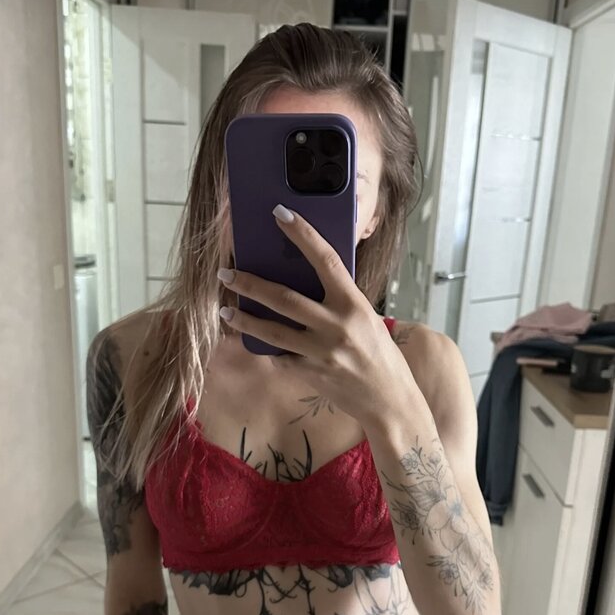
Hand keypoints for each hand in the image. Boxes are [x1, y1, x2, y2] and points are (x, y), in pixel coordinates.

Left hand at [217, 204, 414, 429]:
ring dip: (244, 319)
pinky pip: (280, 357)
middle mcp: (337, 326)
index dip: (302, 234)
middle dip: (250, 283)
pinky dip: (268, 349)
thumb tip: (306, 280)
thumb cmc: (379, 355)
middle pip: (284, 298)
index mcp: (354, 305)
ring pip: (272, 331)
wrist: (389, 400)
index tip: (280, 214)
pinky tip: (257, 342)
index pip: (325, 260)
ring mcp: (321, 352)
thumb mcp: (366, 319)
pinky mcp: (311, 374)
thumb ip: (339, 301)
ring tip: (225, 309)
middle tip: (226, 272)